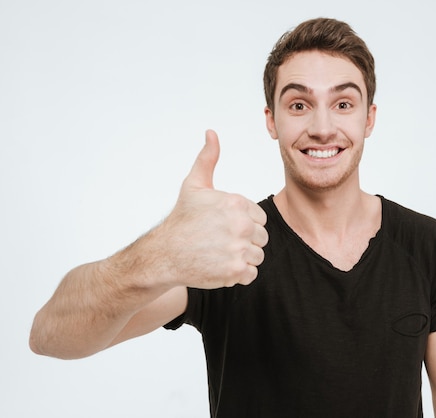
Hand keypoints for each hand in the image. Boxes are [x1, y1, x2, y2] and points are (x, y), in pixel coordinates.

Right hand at [159, 130, 268, 288]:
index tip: (223, 226)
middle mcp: (241, 226)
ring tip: (220, 253)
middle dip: (244, 241)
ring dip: (243, 258)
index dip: (243, 223)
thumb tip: (211, 133)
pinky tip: (220, 265)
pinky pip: (252, 274)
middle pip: (261, 237)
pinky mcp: (235, 272)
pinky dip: (238, 274)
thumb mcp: (194, 185)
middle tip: (220, 241)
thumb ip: (208, 158)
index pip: (259, 218)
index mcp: (237, 204)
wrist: (164, 254)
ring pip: (258, 256)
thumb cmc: (182, 219)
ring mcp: (239, 250)